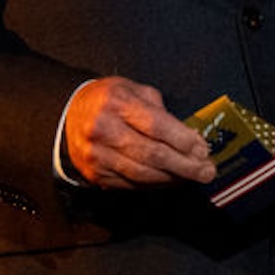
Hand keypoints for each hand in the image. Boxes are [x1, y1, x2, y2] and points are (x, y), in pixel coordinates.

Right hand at [63, 76, 215, 187]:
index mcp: (116, 102)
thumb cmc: (107, 100)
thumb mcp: (132, 89)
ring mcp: (97, 155)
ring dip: (173, 178)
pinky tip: (170, 180)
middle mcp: (103, 128)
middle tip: (206, 171)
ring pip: (142, 173)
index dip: (183, 140)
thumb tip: (189, 137)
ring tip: (192, 177)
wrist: (68, 115)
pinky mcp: (96, 174)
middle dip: (185, 165)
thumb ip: (160, 110)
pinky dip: (155, 184)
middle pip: (152, 153)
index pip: (156, 125)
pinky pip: (131, 184)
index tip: (203, 149)